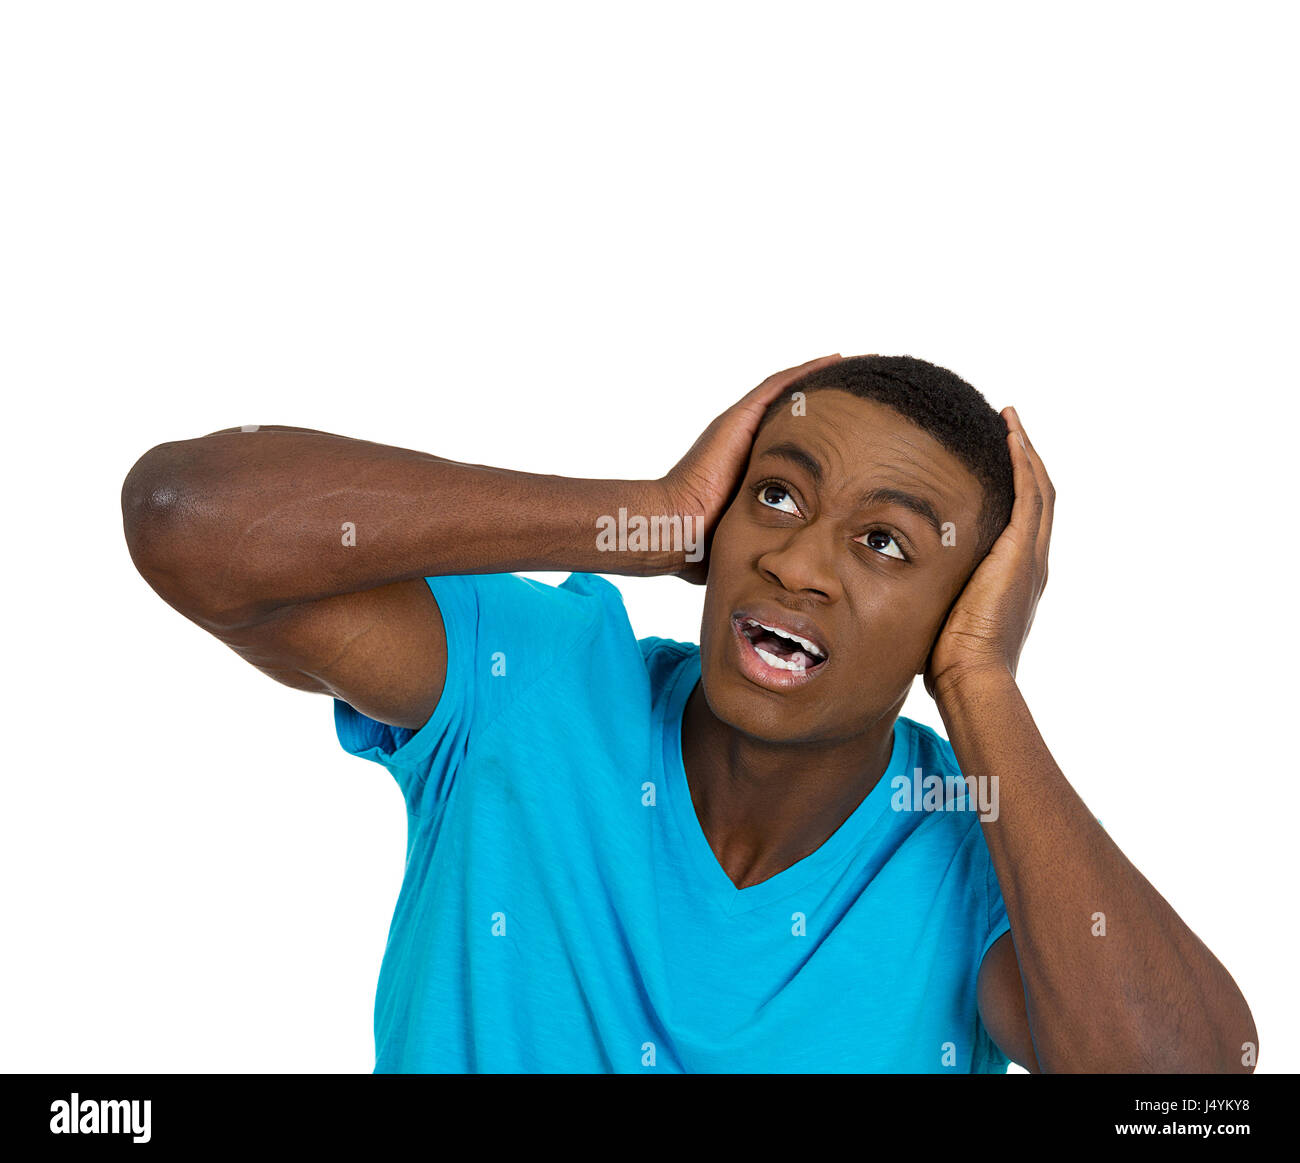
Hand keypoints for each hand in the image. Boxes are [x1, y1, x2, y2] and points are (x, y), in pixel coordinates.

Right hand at [657, 354, 842, 583]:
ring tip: (859, 364)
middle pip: (798, 413)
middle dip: (832, 401)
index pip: (798, 443)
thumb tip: (796, 574)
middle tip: (868, 390)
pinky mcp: (738, 420)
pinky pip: (779, 386)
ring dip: (824, 376)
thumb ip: (772, 542)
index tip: (859, 431)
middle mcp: (749, 442)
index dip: (827, 434)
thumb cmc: (705, 545)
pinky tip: (835, 360)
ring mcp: (742, 427)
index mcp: (755, 469)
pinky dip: (807, 371)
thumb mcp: (752, 538)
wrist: (679, 530)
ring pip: (791, 391)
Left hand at [923, 406, 1053, 701]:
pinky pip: (1029, 494)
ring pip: (1038, 489)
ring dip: (1024, 452)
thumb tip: (895, 595)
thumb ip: (929, 600)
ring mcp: (1029, 558)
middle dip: (1022, 462)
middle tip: (1009, 428)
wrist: (972, 678)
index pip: (1019, 524)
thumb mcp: (940, 619)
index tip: (995, 465)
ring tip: (1010, 420)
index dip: (1012, 491)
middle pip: (1036, 499)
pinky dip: (1022, 461)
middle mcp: (1030, 565)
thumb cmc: (948, 663)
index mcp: (1014, 580)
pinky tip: (1011, 434)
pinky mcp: (1020, 552)